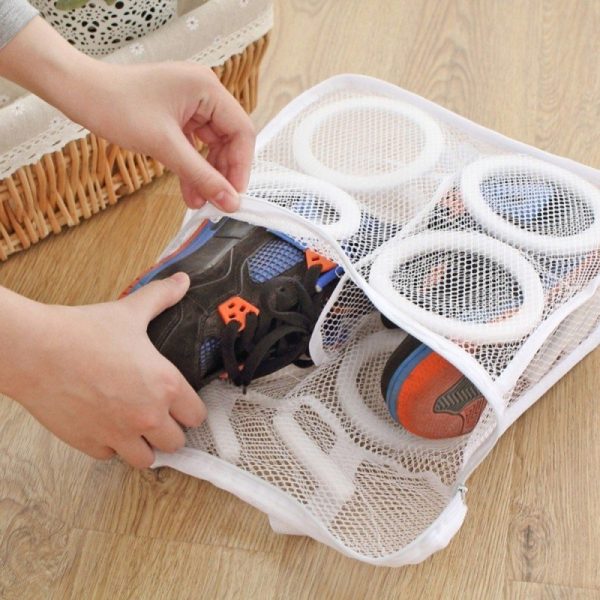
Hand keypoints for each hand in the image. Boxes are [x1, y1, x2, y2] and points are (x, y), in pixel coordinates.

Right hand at [2, 273, 204, 467]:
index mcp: (166, 385)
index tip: (183, 405)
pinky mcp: (90, 444)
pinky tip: (105, 426)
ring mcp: (119, 434)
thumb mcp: (130, 311)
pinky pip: (110, 456)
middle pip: (177, 442)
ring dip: (144, 445)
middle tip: (159, 417)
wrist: (37, 350)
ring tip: (136, 427)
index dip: (191, 410)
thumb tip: (182, 280)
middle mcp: (148, 415)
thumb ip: (162, 297)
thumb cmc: (84, 331)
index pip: (197, 416)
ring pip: (147, 459)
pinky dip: (110, 446)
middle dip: (170, 431)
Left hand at [78, 61, 254, 211]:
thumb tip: (229, 201)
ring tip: (201, 202)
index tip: (234, 194)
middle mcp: (203, 93)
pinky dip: (192, 169)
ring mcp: (190, 105)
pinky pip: (194, 147)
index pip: (241, 131)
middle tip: (219, 201)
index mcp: (207, 88)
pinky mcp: (177, 116)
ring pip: (212, 148)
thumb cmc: (116, 105)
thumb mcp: (164, 146)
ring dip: (207, 175)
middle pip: (229, 141)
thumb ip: (201, 175)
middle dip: (223, 173)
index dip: (241, 166)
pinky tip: (190, 192)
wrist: (79, 93)